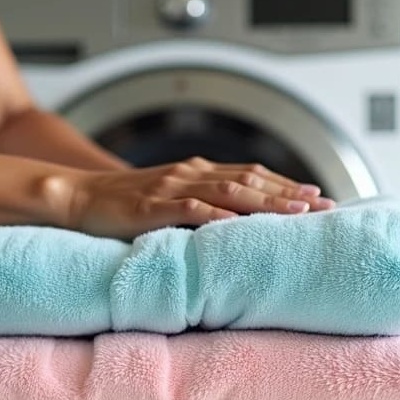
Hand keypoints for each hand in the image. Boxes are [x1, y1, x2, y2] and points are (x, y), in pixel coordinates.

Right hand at [66, 156, 335, 239]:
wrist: (75, 197)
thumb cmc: (121, 206)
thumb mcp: (168, 203)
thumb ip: (199, 208)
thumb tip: (234, 228)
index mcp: (196, 172)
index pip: (251, 175)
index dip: (286, 185)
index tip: (317, 196)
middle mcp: (190, 173)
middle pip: (250, 180)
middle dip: (290, 193)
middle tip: (324, 205)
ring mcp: (172, 188)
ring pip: (230, 191)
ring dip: (268, 202)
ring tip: (298, 213)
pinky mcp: (153, 206)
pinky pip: (192, 210)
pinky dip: (220, 216)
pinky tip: (243, 224)